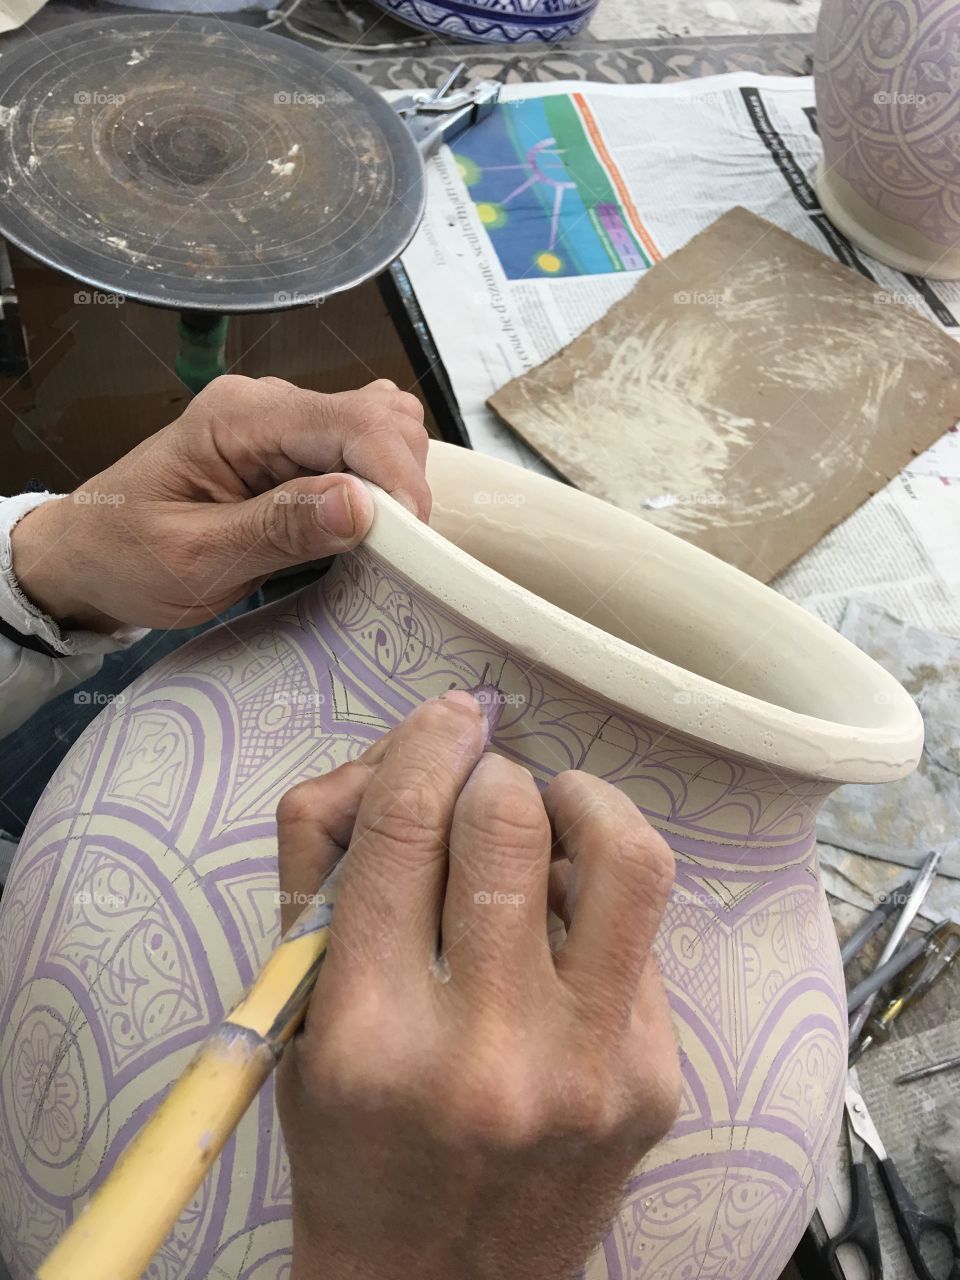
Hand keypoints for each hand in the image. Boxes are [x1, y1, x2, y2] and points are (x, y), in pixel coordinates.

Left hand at [10, 375, 428, 631]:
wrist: (87, 557)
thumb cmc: (125, 557)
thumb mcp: (197, 558)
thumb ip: (278, 528)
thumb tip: (362, 503)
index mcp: (240, 415)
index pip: (353, 419)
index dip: (397, 474)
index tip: (415, 539)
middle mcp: (268, 404)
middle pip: (381, 416)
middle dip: (403, 481)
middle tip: (395, 552)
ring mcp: (284, 423)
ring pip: (383, 428)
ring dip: (396, 483)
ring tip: (379, 543)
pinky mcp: (293, 449)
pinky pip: (361, 451)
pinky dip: (381, 487)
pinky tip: (364, 528)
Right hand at [275, 692, 680, 1279]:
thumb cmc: (353, 1143)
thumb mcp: (295, 1015)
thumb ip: (322, 867)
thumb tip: (407, 755)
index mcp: (368, 1032)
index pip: (407, 824)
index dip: (427, 741)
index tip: (445, 719)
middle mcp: (483, 1053)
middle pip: (509, 820)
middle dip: (492, 775)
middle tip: (482, 790)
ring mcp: (586, 1071)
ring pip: (622, 856)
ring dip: (583, 802)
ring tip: (556, 809)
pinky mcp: (653, 1082)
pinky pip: (644, 932)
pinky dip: (602, 894)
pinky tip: (569, 919)